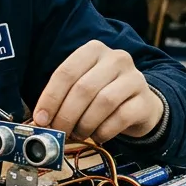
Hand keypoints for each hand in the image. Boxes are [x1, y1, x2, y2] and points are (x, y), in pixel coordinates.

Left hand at [32, 40, 163, 142]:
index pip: (66, 72)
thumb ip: (62, 98)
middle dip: (66, 115)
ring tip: (78, 134)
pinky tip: (97, 135)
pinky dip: (103, 131)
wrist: (139, 105)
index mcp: (93, 50)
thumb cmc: (102, 94)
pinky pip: (120, 118)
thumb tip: (40, 121)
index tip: (41, 119)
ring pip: (103, 102)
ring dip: (84, 124)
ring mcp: (134, 78)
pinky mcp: (145, 100)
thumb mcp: (81, 87)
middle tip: (59, 131)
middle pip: (83, 88)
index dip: (50, 98)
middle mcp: (116, 59)